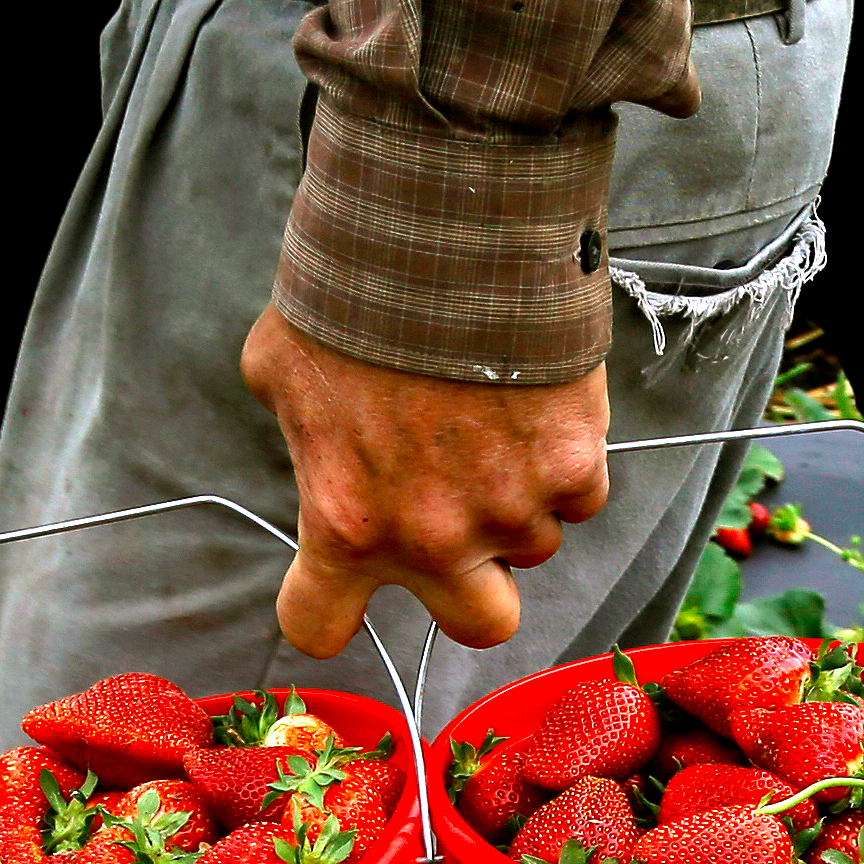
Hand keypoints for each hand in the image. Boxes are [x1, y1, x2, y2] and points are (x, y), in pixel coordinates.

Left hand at [241, 306, 610, 657]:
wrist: (444, 238)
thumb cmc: (349, 297)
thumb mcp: (280, 372)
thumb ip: (305, 433)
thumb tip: (329, 438)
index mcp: (344, 523)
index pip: (318, 625)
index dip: (330, 609)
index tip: (343, 590)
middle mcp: (431, 538)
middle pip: (481, 625)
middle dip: (478, 586)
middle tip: (466, 527)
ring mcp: (510, 510)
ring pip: (537, 544)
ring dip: (522, 503)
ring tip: (498, 424)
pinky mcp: (574, 467)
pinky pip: (582, 493)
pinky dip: (568, 460)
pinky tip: (540, 402)